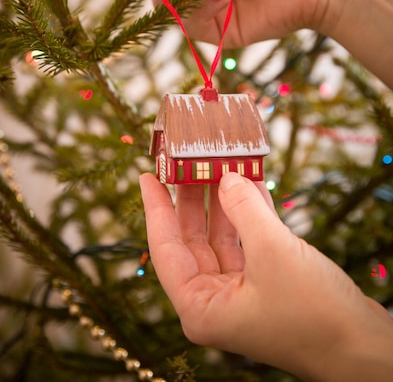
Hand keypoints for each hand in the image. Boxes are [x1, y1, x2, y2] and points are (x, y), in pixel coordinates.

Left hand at [140, 172, 392, 380]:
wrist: (362, 347)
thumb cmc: (313, 313)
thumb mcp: (272, 251)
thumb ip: (244, 209)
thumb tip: (227, 177)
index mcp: (200, 307)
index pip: (165, 249)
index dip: (156, 209)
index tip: (148, 176)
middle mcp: (215, 302)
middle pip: (192, 241)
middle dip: (193, 200)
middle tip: (189, 163)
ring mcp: (241, 294)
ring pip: (222, 239)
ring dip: (225, 202)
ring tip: (221, 165)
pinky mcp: (266, 285)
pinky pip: (248, 242)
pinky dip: (249, 214)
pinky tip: (251, 183)